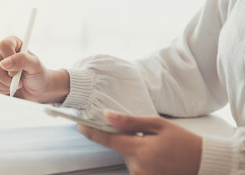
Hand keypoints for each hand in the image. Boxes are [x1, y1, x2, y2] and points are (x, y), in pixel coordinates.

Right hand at [0, 36, 69, 102]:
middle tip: (18, 81)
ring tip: (17, 85)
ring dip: (4, 84)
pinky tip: (11, 88)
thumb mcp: (36, 65)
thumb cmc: (39, 74)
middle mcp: (2, 54)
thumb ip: (23, 60)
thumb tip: (5, 63)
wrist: (39, 90)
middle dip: (4, 76)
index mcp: (13, 44)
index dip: (9, 58)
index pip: (3, 45)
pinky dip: (3, 90)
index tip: (16, 71)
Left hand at [78, 111, 201, 174]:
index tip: (79, 126)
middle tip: (146, 135)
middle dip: (127, 139)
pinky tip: (156, 156)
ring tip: (155, 147)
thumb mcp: (158, 125)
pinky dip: (140, 158)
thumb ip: (130, 122)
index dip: (92, 133)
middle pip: (120, 148)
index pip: (108, 140)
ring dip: (135, 149)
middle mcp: (138, 167)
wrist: (203, 163)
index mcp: (140, 149)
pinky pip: (135, 166)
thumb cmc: (182, 140)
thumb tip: (107, 115)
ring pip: (128, 157)